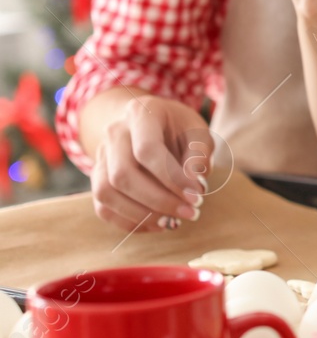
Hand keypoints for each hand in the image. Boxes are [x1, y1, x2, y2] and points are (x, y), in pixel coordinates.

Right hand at [90, 95, 211, 231]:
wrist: (152, 124)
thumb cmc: (180, 128)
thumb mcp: (197, 131)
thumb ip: (198, 154)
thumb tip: (193, 185)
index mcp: (140, 113)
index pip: (146, 150)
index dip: (172, 178)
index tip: (197, 194)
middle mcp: (114, 133)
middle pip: (122, 175)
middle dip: (158, 200)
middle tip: (190, 212)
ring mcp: (101, 156)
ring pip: (106, 192)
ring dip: (142, 215)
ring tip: (174, 221)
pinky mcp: (97, 178)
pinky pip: (103, 207)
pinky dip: (129, 222)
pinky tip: (158, 223)